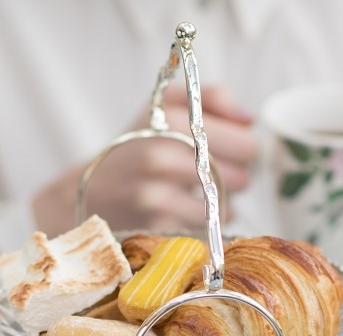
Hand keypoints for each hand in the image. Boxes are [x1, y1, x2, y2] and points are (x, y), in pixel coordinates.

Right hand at [33, 85, 256, 233]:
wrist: (92, 190)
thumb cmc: (138, 146)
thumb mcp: (165, 107)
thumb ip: (213, 99)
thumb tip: (249, 120)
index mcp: (173, 122)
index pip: (246, 145)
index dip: (243, 151)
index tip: (228, 152)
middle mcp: (164, 157)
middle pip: (241, 178)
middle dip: (234, 179)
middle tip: (213, 176)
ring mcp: (159, 197)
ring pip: (226, 208)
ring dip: (221, 205)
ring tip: (199, 195)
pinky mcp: (156, 228)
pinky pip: (206, 230)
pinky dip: (203, 224)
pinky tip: (187, 213)